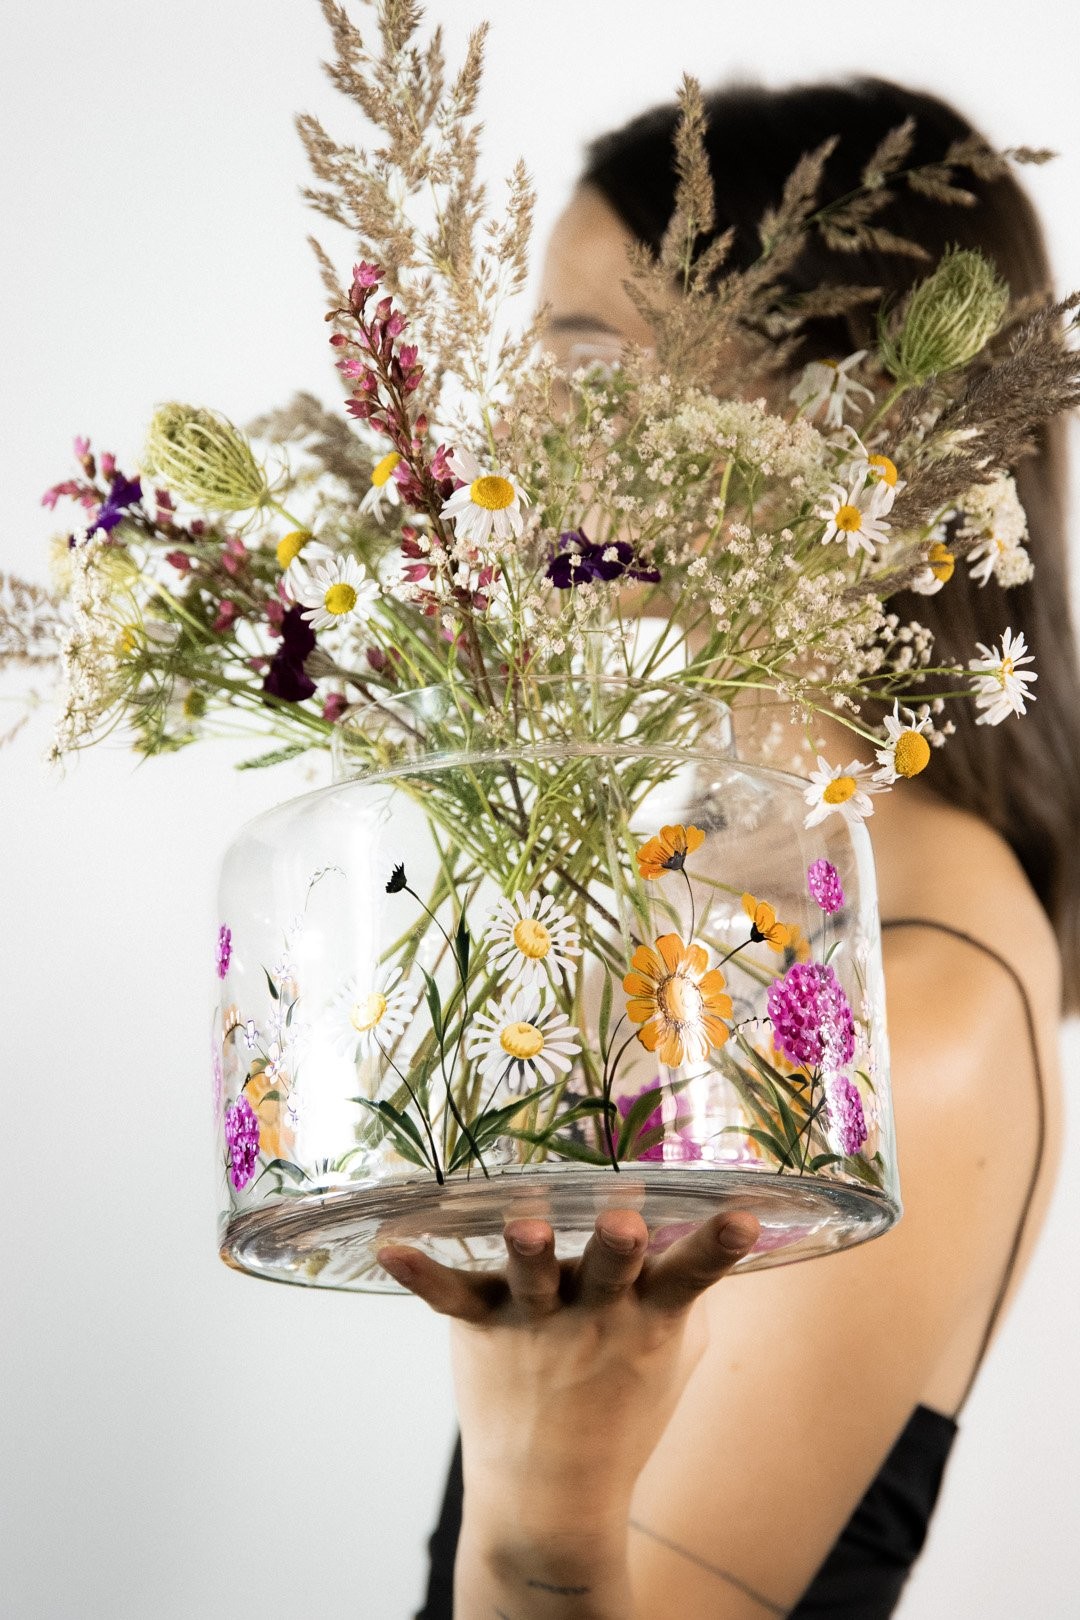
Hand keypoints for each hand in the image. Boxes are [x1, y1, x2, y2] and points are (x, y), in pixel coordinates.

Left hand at [377, 1206, 759, 1529]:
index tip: (743, 1217)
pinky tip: (391, 1246)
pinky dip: (420, 1274)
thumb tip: (708, 1222)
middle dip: (617, 1246)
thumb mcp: (672, 1356)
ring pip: (533, 1276)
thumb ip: (685, 1292)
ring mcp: (535, 1321)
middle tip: (623, 1225)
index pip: (692, 1274)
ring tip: (525, 1226)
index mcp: (648, 1317)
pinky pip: (449, 1295)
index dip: (719, 1245)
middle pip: (609, 1269)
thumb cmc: (621, 1409)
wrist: (552, 1492)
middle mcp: (594, 1313)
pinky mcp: (483, 1328)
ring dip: (529, 1250)